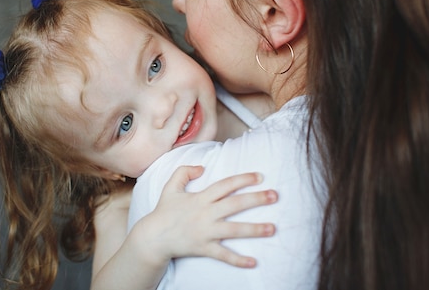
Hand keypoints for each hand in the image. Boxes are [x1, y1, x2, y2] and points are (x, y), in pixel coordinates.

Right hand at [135, 165, 277, 267]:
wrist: (153, 238)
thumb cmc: (164, 211)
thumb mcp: (170, 187)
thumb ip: (184, 172)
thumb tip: (202, 167)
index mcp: (200, 198)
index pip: (225, 185)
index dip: (243, 179)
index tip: (260, 176)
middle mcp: (205, 214)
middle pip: (235, 205)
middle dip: (256, 199)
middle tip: (275, 196)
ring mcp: (205, 232)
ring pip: (233, 230)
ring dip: (254, 229)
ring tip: (273, 228)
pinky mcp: (203, 248)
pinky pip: (223, 255)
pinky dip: (238, 260)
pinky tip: (253, 262)